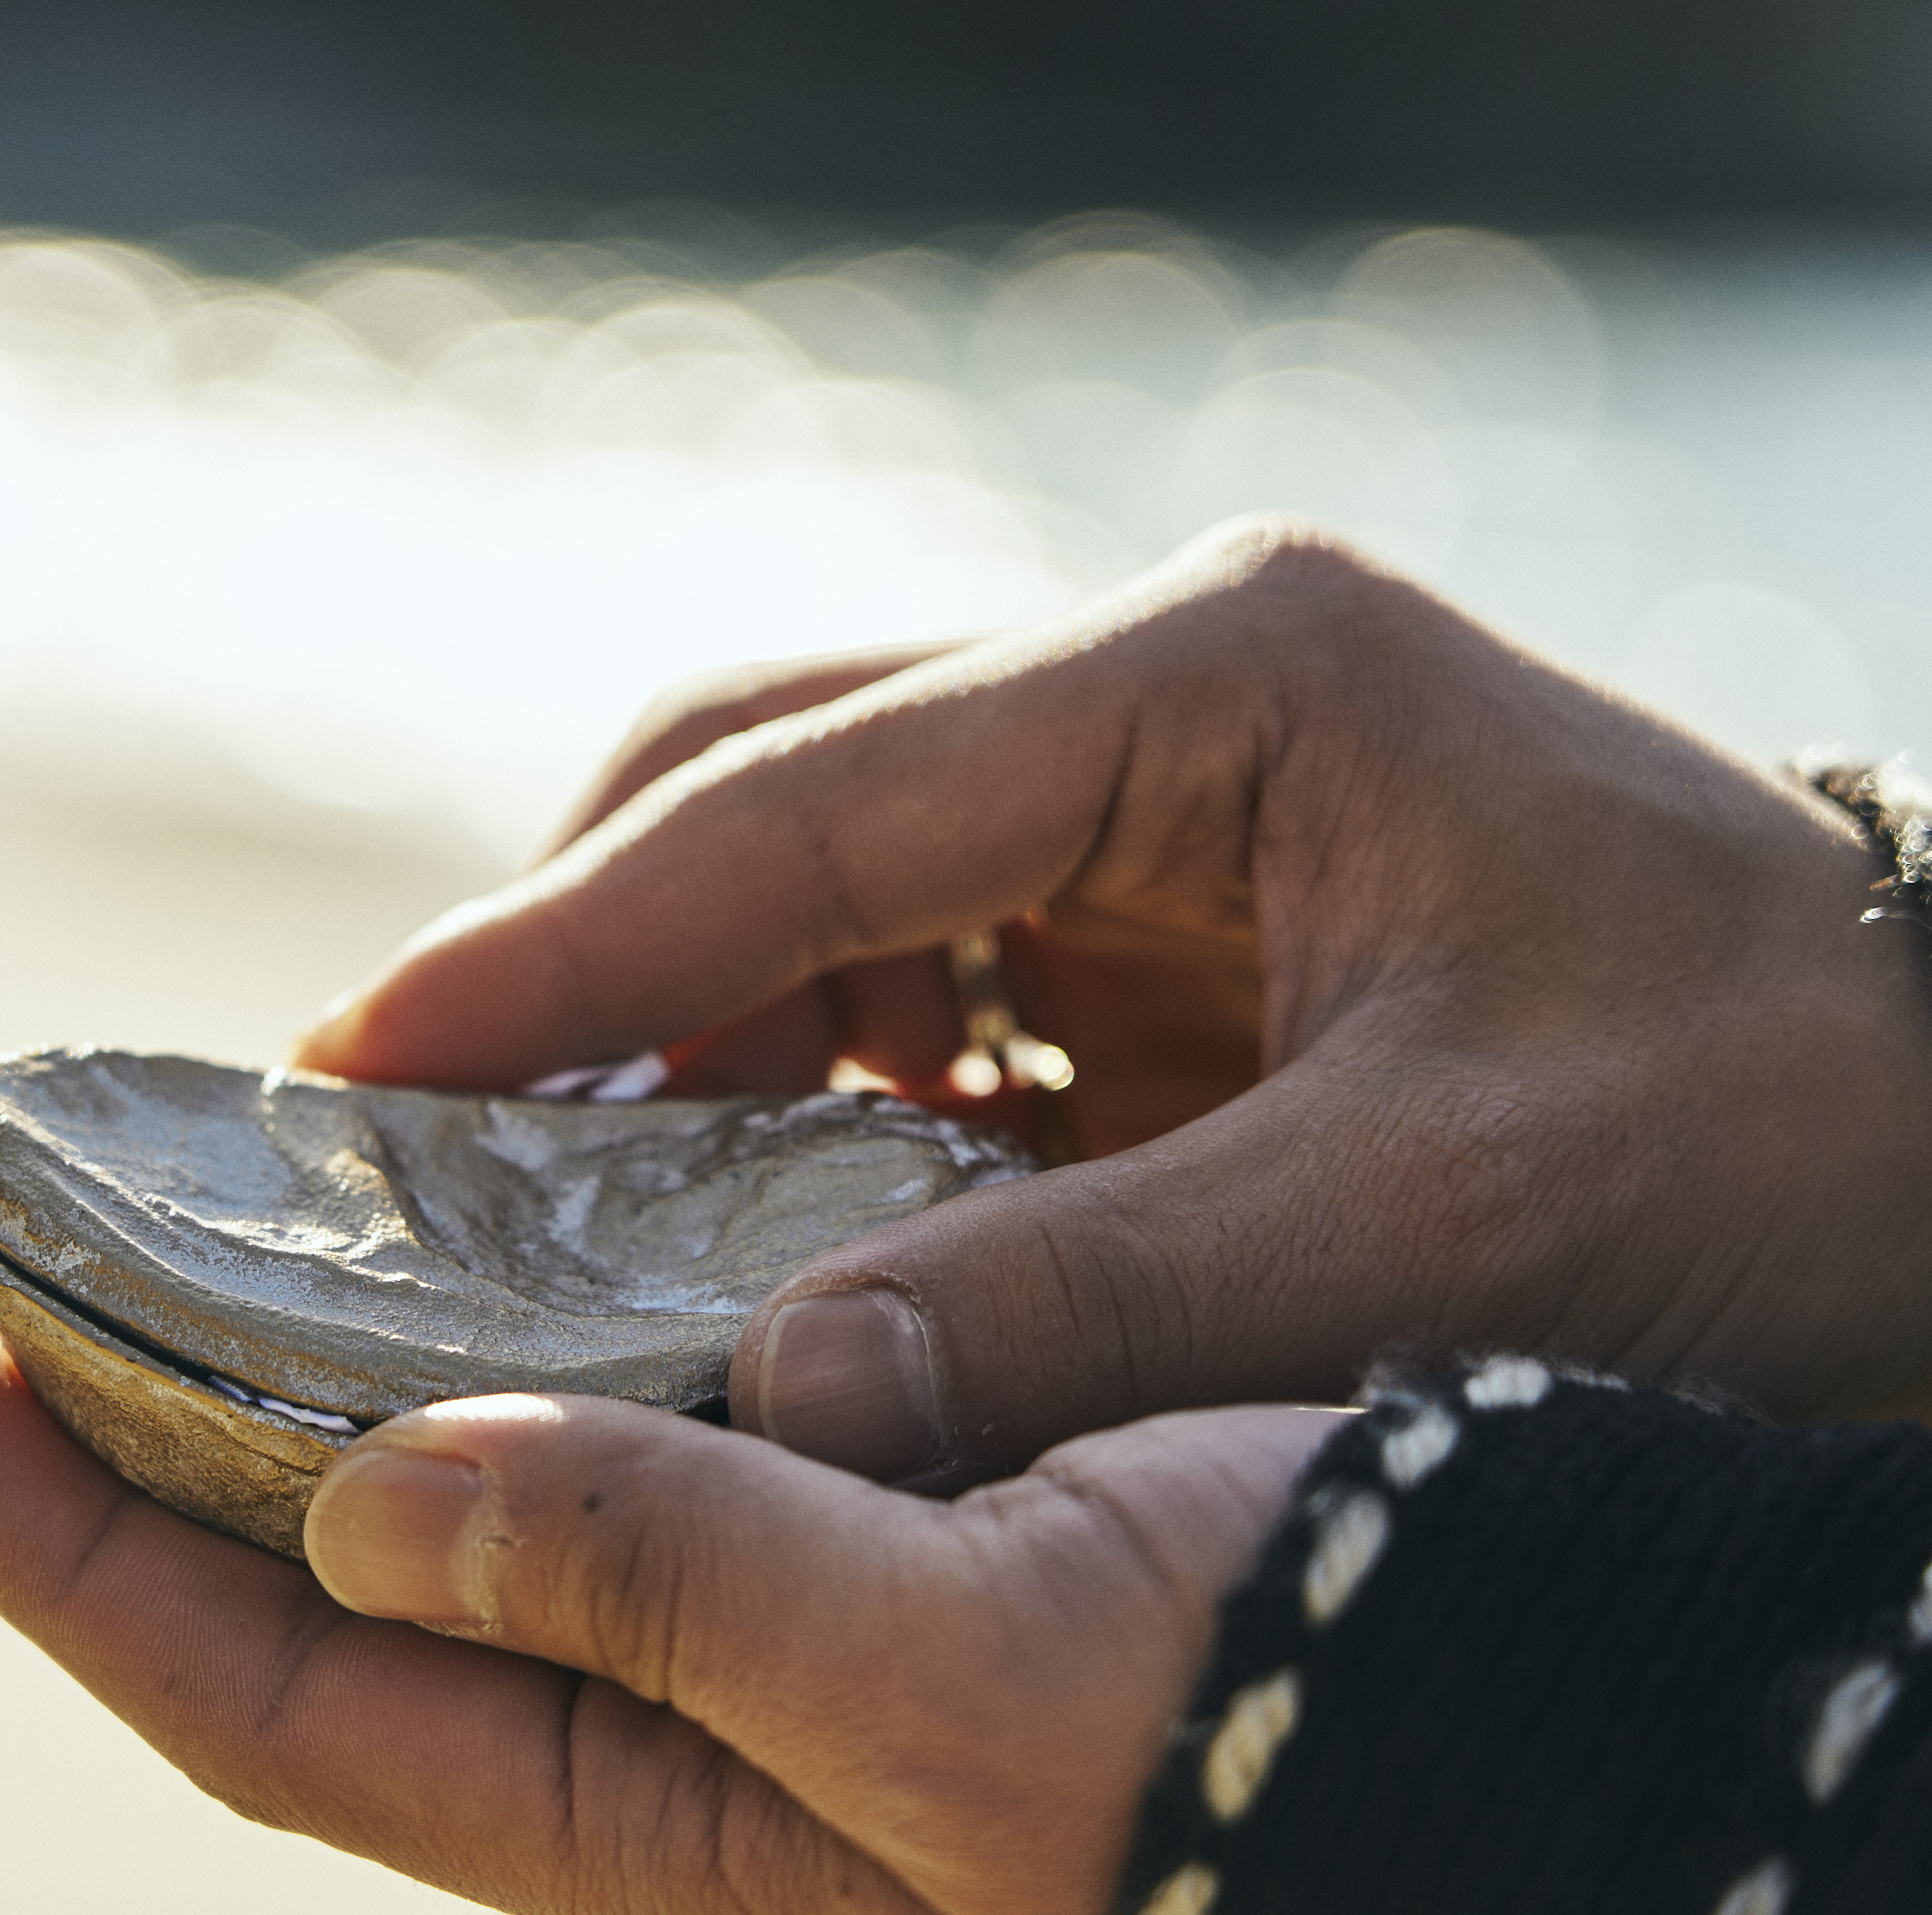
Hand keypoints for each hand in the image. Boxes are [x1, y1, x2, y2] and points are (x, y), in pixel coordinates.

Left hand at [0, 1332, 1339, 1913]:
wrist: (1545, 1699)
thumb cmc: (1295, 1708)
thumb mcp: (983, 1681)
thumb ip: (680, 1597)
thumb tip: (378, 1504)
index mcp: (670, 1824)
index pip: (278, 1702)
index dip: (66, 1556)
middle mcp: (679, 1745)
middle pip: (325, 1606)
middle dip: (146, 1451)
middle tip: (23, 1271)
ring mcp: (754, 1644)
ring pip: (457, 1514)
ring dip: (318, 1377)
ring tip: (226, 1216)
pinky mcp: (848, 1542)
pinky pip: (610, 1449)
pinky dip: (511, 1341)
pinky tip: (494, 1223)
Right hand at [297, 518, 1931, 1478]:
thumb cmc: (1792, 1141)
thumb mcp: (1447, 1227)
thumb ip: (1107, 1303)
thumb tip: (790, 1407)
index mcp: (1226, 676)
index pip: (809, 791)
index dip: (565, 939)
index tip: (370, 1058)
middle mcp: (1163, 696)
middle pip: (774, 783)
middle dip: (585, 959)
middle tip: (407, 1138)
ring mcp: (1160, 799)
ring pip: (822, 877)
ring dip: (683, 1035)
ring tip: (551, 1209)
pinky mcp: (1169, 915)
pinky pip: (921, 976)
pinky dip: (808, 1095)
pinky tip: (752, 1223)